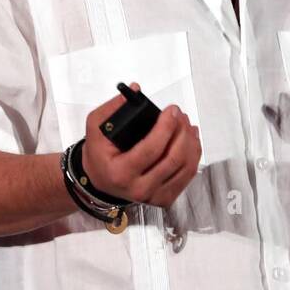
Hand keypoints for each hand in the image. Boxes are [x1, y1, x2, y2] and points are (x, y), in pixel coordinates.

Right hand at [81, 82, 202, 207]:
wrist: (99, 180)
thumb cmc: (99, 154)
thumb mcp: (96, 128)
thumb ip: (113, 107)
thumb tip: (136, 91)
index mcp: (121, 173)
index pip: (151, 150)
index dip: (166, 127)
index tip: (172, 110)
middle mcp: (139, 189)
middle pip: (173, 159)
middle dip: (181, 132)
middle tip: (180, 115)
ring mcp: (154, 196)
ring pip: (185, 168)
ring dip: (190, 142)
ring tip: (186, 124)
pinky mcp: (165, 198)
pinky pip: (187, 176)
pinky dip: (193, 155)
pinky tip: (191, 140)